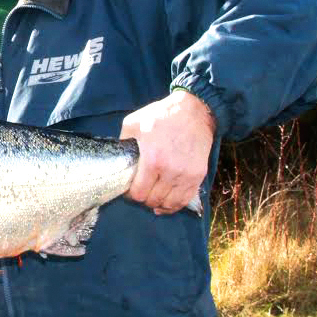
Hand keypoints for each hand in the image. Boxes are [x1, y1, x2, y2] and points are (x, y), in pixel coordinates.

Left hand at [119, 91, 214, 213]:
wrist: (194, 111)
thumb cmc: (162, 116)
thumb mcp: (133, 123)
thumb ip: (123, 142)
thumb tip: (118, 157)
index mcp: (153, 160)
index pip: (139, 193)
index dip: (131, 195)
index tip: (129, 189)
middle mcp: (170, 172)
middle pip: (153, 200)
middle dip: (144, 198)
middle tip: (141, 190)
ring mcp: (186, 175)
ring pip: (169, 204)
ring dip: (158, 203)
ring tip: (153, 196)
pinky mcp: (198, 176)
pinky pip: (185, 200)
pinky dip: (174, 205)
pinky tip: (166, 203)